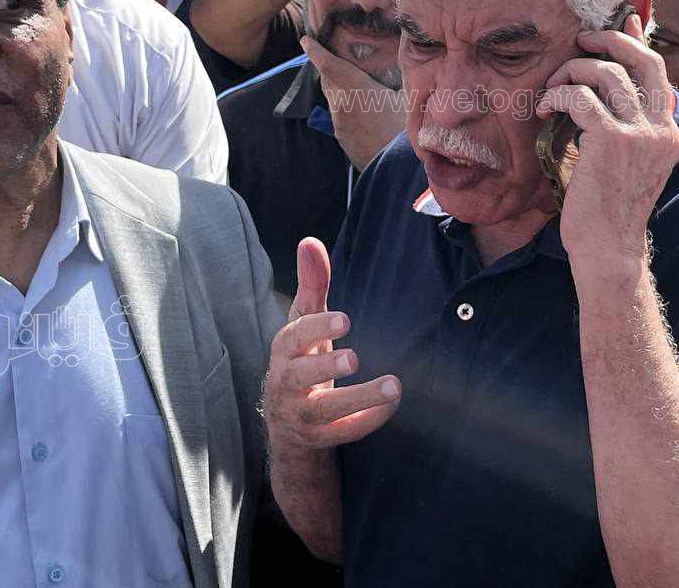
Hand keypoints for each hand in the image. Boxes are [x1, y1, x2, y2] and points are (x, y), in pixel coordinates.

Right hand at [263, 238, 400, 455]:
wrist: (288, 422)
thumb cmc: (301, 358)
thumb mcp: (304, 323)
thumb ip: (312, 285)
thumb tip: (310, 241)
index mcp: (285, 350)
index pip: (294, 337)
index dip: (317, 328)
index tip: (345, 319)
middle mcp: (286, 383)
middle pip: (299, 376)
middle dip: (325, 366)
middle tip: (355, 357)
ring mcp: (301, 414)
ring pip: (324, 410)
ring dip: (359, 398)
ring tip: (394, 386)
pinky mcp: (320, 437)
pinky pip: (343, 433)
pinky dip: (368, 420)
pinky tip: (393, 404)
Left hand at [303, 36, 405, 170]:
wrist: (398, 170)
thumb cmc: (407, 131)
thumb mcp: (409, 98)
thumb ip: (402, 78)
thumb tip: (408, 63)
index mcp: (356, 89)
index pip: (328, 65)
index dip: (315, 51)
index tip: (306, 40)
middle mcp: (342, 105)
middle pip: (327, 80)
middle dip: (328, 66)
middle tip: (335, 54)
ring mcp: (339, 125)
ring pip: (333, 99)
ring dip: (339, 88)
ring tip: (354, 83)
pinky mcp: (342, 139)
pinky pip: (339, 117)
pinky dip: (345, 107)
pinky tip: (362, 110)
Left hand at [536, 15, 678, 291]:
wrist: (608, 249)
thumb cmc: (608, 209)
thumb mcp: (628, 164)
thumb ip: (627, 126)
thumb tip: (610, 89)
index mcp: (669, 133)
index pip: (657, 72)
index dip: (638, 41)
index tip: (624, 20)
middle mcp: (661, 129)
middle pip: (642, 60)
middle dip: (611, 40)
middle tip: (581, 39)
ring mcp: (640, 133)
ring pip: (606, 73)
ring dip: (572, 71)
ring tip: (552, 87)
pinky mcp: (612, 140)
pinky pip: (580, 97)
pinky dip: (558, 95)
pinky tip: (544, 108)